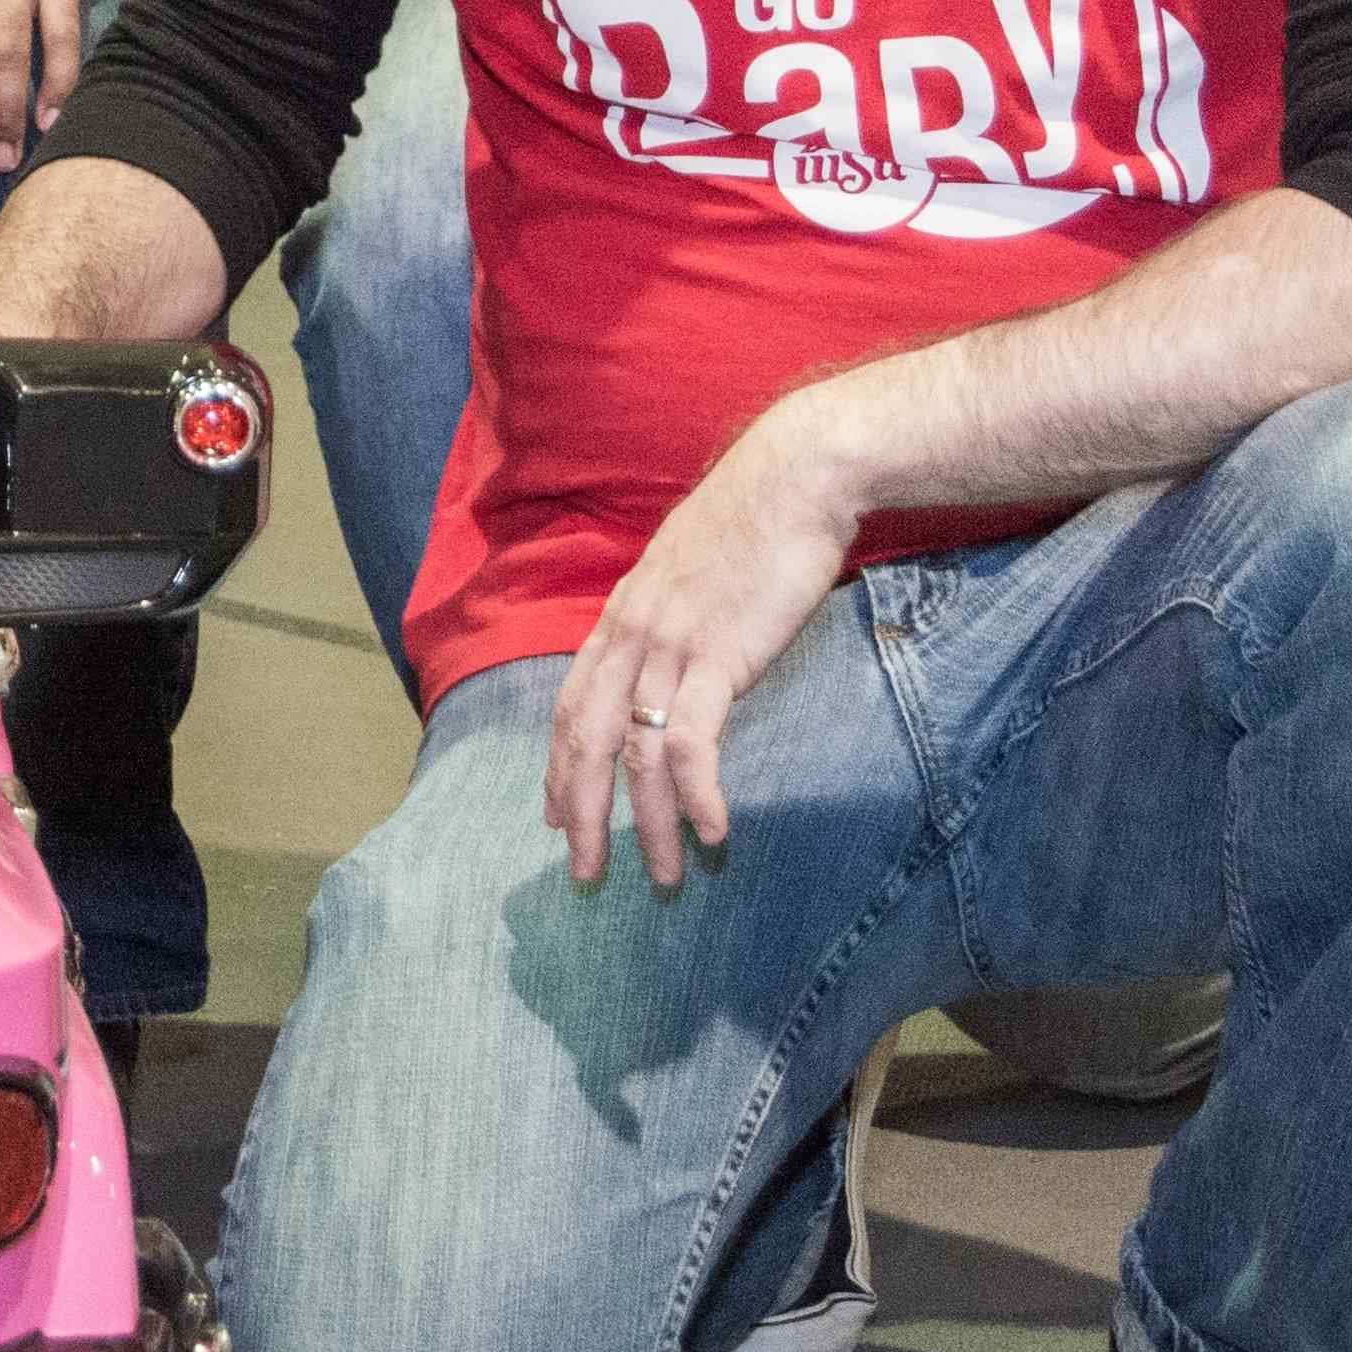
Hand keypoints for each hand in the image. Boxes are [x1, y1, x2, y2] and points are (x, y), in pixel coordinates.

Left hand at [541, 402, 861, 891]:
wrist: (796, 475)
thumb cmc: (754, 521)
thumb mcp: (690, 570)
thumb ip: (671, 615)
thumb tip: (676, 654)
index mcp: (621, 616)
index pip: (571, 706)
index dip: (559, 767)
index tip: (556, 818)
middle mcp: (630, 634)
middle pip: (586, 740)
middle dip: (583, 815)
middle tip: (587, 876)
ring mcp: (670, 645)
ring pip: (638, 753)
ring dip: (648, 823)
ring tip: (660, 876)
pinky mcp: (718, 653)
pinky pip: (694, 740)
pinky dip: (696, 793)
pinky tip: (710, 832)